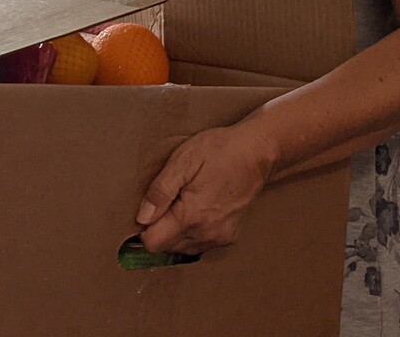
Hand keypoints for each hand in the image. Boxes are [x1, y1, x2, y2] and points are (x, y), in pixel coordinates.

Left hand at [135, 123, 276, 254]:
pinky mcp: (228, 237)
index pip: (153, 243)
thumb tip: (142, 218)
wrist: (256, 153)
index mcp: (191, 216)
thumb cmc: (219, 151)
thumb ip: (160, 191)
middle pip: (166, 246)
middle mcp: (206, 234)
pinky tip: (198, 208)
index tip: (148, 207)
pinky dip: (192, 231)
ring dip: (176, 230)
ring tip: (185, 200)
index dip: (144, 226)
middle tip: (170, 197)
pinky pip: (199, 244)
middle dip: (160, 226)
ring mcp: (219, 238)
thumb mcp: (183, 160)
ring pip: (182, 248)